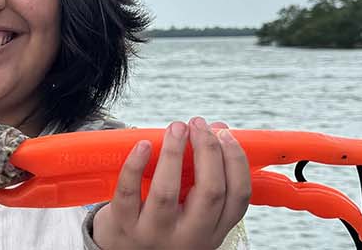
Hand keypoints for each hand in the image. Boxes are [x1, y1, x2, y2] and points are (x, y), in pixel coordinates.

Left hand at [92, 117, 250, 249]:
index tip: (226, 134)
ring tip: (176, 128)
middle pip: (210, 192)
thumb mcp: (193, 214)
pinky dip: (135, 165)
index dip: (236, 161)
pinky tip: (143, 144)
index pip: (238, 197)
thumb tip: (219, 129)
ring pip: (167, 192)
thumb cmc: (162, 226)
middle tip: (199, 125)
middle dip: (208, 151)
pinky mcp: (123, 227)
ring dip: (174, 153)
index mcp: (213, 231)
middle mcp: (188, 237)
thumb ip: (206, 178)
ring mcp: (154, 233)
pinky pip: (128, 193)